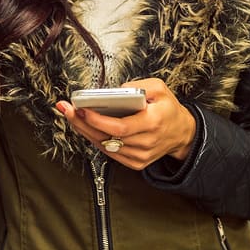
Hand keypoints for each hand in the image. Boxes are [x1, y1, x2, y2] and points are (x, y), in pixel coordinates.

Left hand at [55, 78, 195, 169]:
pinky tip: (86, 128)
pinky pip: (110, 153)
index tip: (82, 109)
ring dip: (86, 131)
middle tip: (68, 110)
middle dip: (83, 123)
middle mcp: (147, 142)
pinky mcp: (136, 163)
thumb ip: (139, 86)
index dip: (98, 120)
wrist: (181, 133)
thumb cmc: (168, 109)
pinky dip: (96, 140)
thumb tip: (116, 91)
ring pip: (106, 146)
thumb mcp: (160, 88)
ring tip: (72, 116)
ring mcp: (141, 155)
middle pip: (108, 137)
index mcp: (154, 122)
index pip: (121, 126)